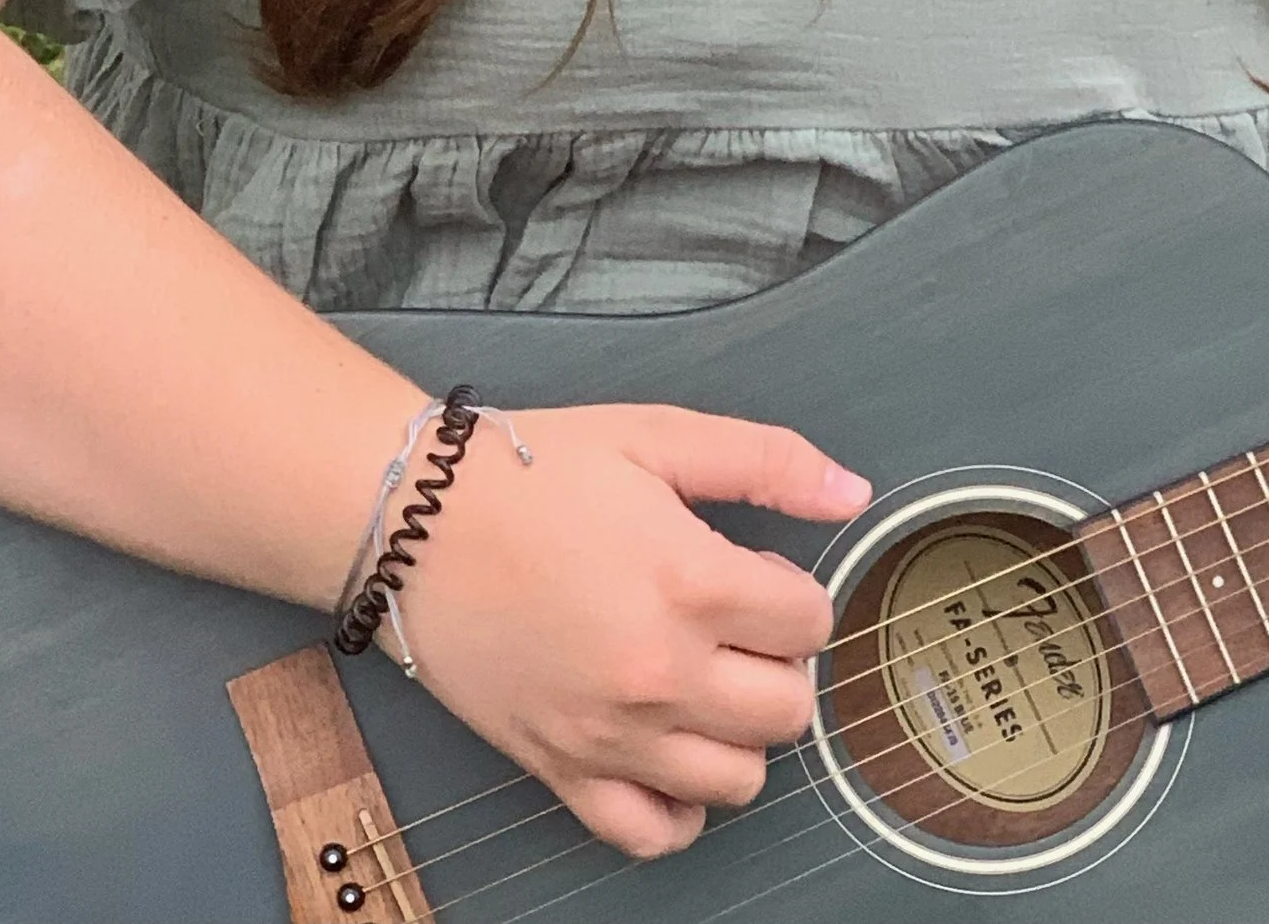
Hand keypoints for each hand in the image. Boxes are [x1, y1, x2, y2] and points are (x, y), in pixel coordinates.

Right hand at [395, 401, 871, 858]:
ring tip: (703, 680)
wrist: (416, 520)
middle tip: (735, 626)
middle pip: (788, 711)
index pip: (810, 624)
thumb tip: (853, 491)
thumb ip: (766, 460)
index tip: (756, 574)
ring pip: (737, 780)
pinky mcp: (561, 770)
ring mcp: (611, 734)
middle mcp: (660, 673)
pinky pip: (651, 832)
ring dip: (739, 733)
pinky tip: (669, 751)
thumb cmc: (532, 471)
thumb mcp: (657, 435)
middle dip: (781, 665)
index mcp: (692, 583)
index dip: (796, 593)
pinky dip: (678, 807)